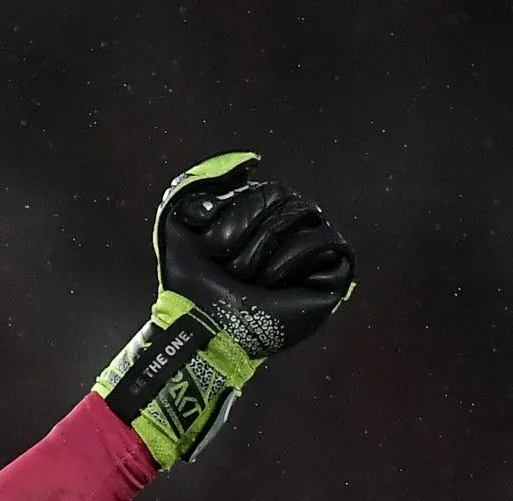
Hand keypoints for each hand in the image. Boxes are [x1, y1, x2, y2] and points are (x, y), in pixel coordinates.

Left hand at [95, 152, 355, 469]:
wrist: (202, 326)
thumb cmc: (190, 282)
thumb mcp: (179, 224)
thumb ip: (200, 184)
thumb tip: (251, 161)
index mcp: (263, 217)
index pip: (266, 190)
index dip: (236, 214)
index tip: (211, 247)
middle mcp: (292, 230)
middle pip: (285, 199)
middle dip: (246, 234)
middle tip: (229, 268)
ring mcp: (314, 252)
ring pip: (303, 214)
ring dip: (262, 250)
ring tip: (247, 279)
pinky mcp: (333, 274)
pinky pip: (326, 240)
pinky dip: (290, 259)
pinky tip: (271, 283)